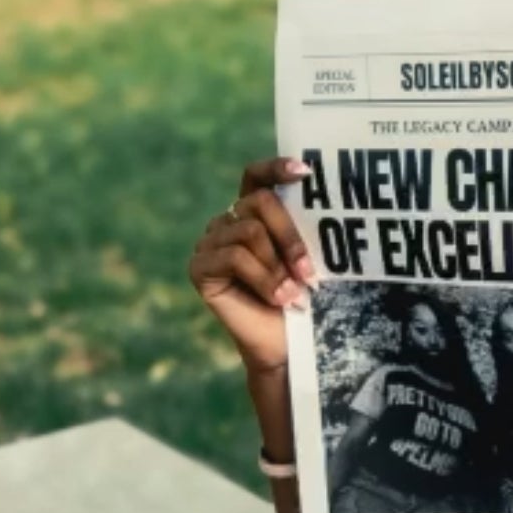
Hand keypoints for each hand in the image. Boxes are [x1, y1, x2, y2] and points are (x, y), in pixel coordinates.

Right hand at [187, 156, 316, 376]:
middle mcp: (228, 222)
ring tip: (294, 292)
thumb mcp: (308, 256)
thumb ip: (303, 225)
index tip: (306, 172)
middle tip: (309, 270)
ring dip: (278, 264)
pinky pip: (234, 257)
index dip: (276, 167)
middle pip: (260, 201)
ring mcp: (210, 243)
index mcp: (253, 213)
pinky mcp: (199, 268)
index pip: (256, 177)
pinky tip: (278, 298)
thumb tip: (313, 189)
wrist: (288, 345)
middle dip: (290, 235)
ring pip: (250, 231)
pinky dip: (263, 278)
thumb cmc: (303, 298)